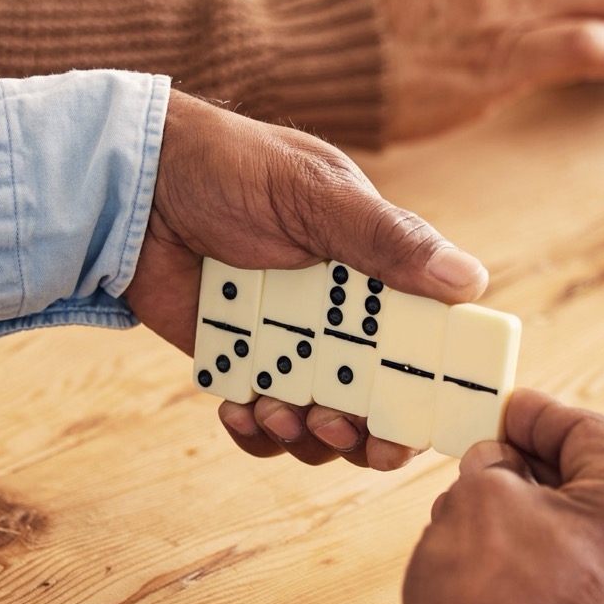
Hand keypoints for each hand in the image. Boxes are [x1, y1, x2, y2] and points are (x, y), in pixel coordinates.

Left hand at [124, 92, 487, 469]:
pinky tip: (238, 409)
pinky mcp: (239, 363)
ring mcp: (291, 344)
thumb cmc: (231, 166)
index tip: (420, 425)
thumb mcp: (315, 194)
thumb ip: (386, 239)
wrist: (133, 184)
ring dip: (308, 436)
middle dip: (366, 433)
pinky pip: (262, 421)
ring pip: (322, 423)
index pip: (426, 343)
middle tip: (338, 427)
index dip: (431, 392)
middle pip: (379, 402)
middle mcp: (343, 317)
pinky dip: (254, 431)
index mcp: (379, 273)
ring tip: (277, 411)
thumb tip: (469, 280)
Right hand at [402, 390, 603, 603]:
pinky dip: (547, 580)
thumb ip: (495, 464)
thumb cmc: (484, 602)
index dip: (538, 414)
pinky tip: (499, 580)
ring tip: (482, 523)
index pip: (592, 434)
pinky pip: (584, 601)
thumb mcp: (476, 497)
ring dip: (541, 528)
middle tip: (488, 463)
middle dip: (538, 474)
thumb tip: (501, 465)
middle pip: (598, 494)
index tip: (505, 412)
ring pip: (590, 550)